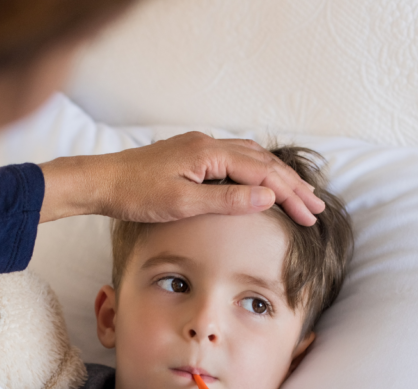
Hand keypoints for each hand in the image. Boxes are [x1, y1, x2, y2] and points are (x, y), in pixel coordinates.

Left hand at [39, 132, 324, 226]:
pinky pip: (235, 158)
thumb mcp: (183, 203)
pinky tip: (261, 181)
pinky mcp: (191, 154)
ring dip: (276, 177)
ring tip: (298, 195)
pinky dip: (256, 170)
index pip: (263, 173)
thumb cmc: (136, 195)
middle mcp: (209, 144)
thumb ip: (227, 200)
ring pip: (251, 157)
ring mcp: (200, 147)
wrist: (101, 182)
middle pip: (263, 162)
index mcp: (210, 153)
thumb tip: (268, 197)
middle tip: (316, 209)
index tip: (309, 215)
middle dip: (292, 186)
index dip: (290, 195)